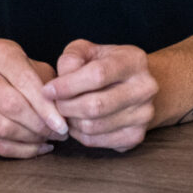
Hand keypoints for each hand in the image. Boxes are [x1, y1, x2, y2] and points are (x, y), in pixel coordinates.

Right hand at [0, 39, 67, 156]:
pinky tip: (36, 149)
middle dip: (40, 125)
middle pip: (13, 106)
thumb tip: (68, 108)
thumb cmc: (11, 78)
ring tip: (48, 140)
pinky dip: (20, 151)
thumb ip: (50, 84)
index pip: (25, 80)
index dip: (46, 106)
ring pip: (3, 128)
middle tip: (59, 134)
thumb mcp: (32, 68)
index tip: (62, 124)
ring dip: (31, 139)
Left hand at [42, 40, 159, 151]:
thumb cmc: (104, 65)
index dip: (68, 85)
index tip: (48, 90)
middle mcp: (145, 88)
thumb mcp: (88, 51)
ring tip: (67, 111)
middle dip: (66, 106)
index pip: (98, 75)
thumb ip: (70, 59)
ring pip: (92, 126)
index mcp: (134, 61)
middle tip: (55, 103)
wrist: (135, 87)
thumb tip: (57, 85)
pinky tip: (78, 122)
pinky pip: (95, 141)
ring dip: (70, 121)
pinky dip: (79, 134)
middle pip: (96, 105)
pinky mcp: (136, 135)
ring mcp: (144, 115)